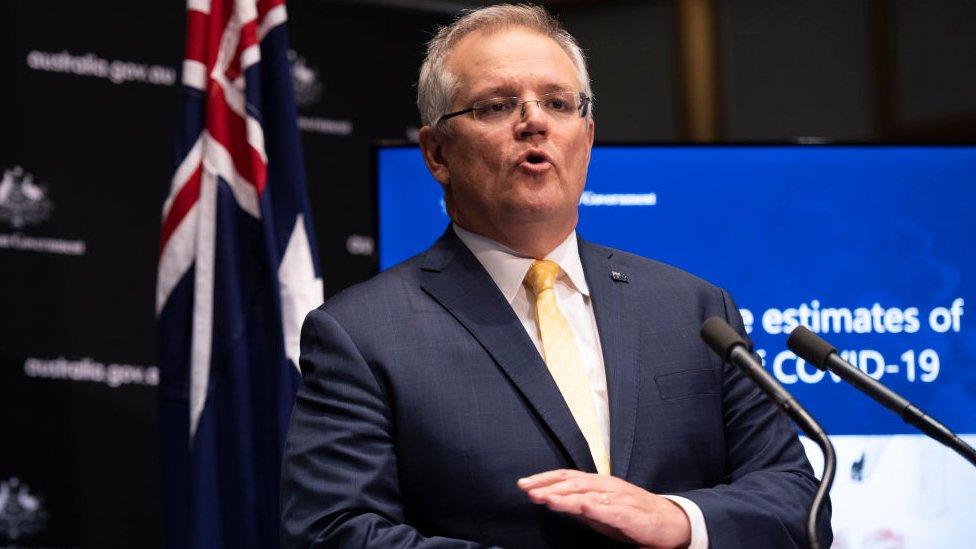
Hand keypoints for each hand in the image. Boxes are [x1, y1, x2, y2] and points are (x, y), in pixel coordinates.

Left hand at [517, 469, 690, 548]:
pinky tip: (580, 507)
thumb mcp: (599, 508)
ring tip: (545, 498)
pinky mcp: (630, 514)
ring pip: (587, 494)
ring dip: (564, 495)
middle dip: (548, 485)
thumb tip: (551, 500)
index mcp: (598, 483)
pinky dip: (593, 507)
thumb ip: (578, 504)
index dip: (545, 478)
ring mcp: (619, 498)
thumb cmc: (633, 515)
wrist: (670, 522)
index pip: (566, 476)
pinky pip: (609, 510)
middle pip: (573, 482)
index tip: (524, 484)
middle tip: (527, 489)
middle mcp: (607, 486)